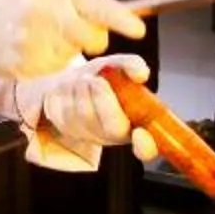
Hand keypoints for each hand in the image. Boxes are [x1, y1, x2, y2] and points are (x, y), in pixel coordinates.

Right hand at [0, 0, 141, 80]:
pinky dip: (49, 61)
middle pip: (92, 38)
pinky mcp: (27, 66)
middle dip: (93, 39)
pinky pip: (55, 68)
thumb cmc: (4, 1)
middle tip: (77, 33)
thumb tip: (105, 16)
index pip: (95, 4)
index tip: (138, 29)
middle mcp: (43, 15)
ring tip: (38, 36)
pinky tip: (29, 49)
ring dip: (65, 48)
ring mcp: (34, 44)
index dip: (120, 19)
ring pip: (73, 54)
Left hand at [19, 55, 156, 161]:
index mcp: (136, 123)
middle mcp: (114, 135)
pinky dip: (68, 90)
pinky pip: (66, 110)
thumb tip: (141, 74)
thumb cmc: (101, 75)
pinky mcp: (66, 128)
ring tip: (86, 78)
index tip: (140, 133)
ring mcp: (89, 135)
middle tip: (98, 80)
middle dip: (105, 100)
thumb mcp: (118, 65)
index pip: (148, 149)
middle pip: (114, 129)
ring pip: (86, 114)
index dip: (146, 146)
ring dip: (84, 88)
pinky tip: (72, 86)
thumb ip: (132, 65)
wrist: (71, 77)